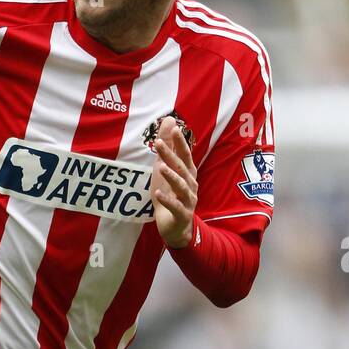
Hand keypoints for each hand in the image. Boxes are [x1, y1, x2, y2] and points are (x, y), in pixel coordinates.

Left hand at [151, 116, 196, 248]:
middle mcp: (191, 185)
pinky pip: (175, 206)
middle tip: (158, 142)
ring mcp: (188, 200)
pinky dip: (167, 200)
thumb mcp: (165, 170)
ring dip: (171, 176)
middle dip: (171, 155)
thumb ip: (167, 148)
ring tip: (161, 167)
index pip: (185, 155)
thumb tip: (170, 121)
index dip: (180, 142)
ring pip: (181, 186)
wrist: (175, 227)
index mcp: (188, 174)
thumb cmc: (171, 195)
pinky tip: (158, 193)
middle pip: (181, 168)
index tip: (174, 127)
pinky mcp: (182, 215)